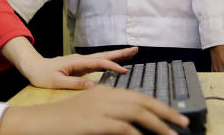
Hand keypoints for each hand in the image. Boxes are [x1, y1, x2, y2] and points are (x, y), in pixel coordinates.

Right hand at [0, 85, 188, 134]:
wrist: (39, 122)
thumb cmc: (64, 122)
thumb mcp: (91, 114)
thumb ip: (112, 116)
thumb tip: (135, 127)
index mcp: (105, 93)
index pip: (139, 96)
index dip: (159, 106)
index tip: (175, 116)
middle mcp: (104, 96)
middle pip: (142, 101)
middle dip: (166, 113)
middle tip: (183, 124)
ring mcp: (99, 108)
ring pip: (137, 112)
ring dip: (158, 125)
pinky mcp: (94, 122)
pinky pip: (122, 127)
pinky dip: (136, 134)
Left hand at [25, 47, 138, 89]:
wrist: (33, 67)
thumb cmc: (42, 75)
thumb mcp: (56, 82)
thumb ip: (74, 83)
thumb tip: (92, 84)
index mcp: (76, 62)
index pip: (98, 62)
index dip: (112, 66)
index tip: (124, 71)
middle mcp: (81, 59)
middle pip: (104, 55)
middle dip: (120, 53)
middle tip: (135, 49)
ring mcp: (81, 62)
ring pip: (102, 58)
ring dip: (116, 56)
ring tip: (130, 54)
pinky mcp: (80, 66)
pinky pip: (98, 64)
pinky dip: (109, 62)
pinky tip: (115, 64)